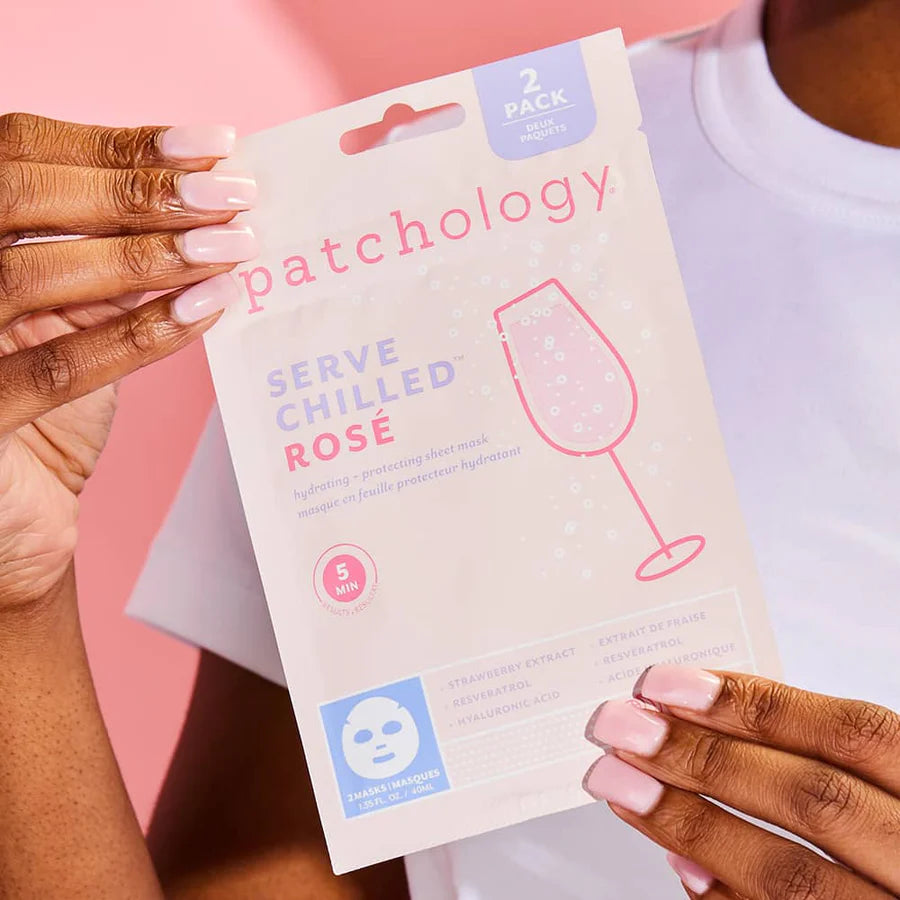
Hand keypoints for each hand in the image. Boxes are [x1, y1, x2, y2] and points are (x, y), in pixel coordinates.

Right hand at [0, 113, 256, 608]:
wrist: (12, 514)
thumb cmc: (42, 399)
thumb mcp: (71, 310)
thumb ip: (107, 255)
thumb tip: (204, 199)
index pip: (21, 153)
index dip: (120, 143)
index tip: (214, 146)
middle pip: (19, 196)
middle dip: (138, 190)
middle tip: (235, 194)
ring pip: (35, 275)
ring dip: (151, 255)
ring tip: (236, 246)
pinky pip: (59, 368)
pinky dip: (141, 332)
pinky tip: (210, 306)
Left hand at [583, 666, 899, 897]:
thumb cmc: (894, 833)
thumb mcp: (886, 782)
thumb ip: (822, 757)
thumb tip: (708, 725)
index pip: (850, 733)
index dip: (755, 704)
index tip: (665, 684)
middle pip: (812, 799)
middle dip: (703, 757)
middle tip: (621, 728)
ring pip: (790, 876)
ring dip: (689, 823)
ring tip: (619, 784)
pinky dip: (723, 896)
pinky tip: (677, 862)